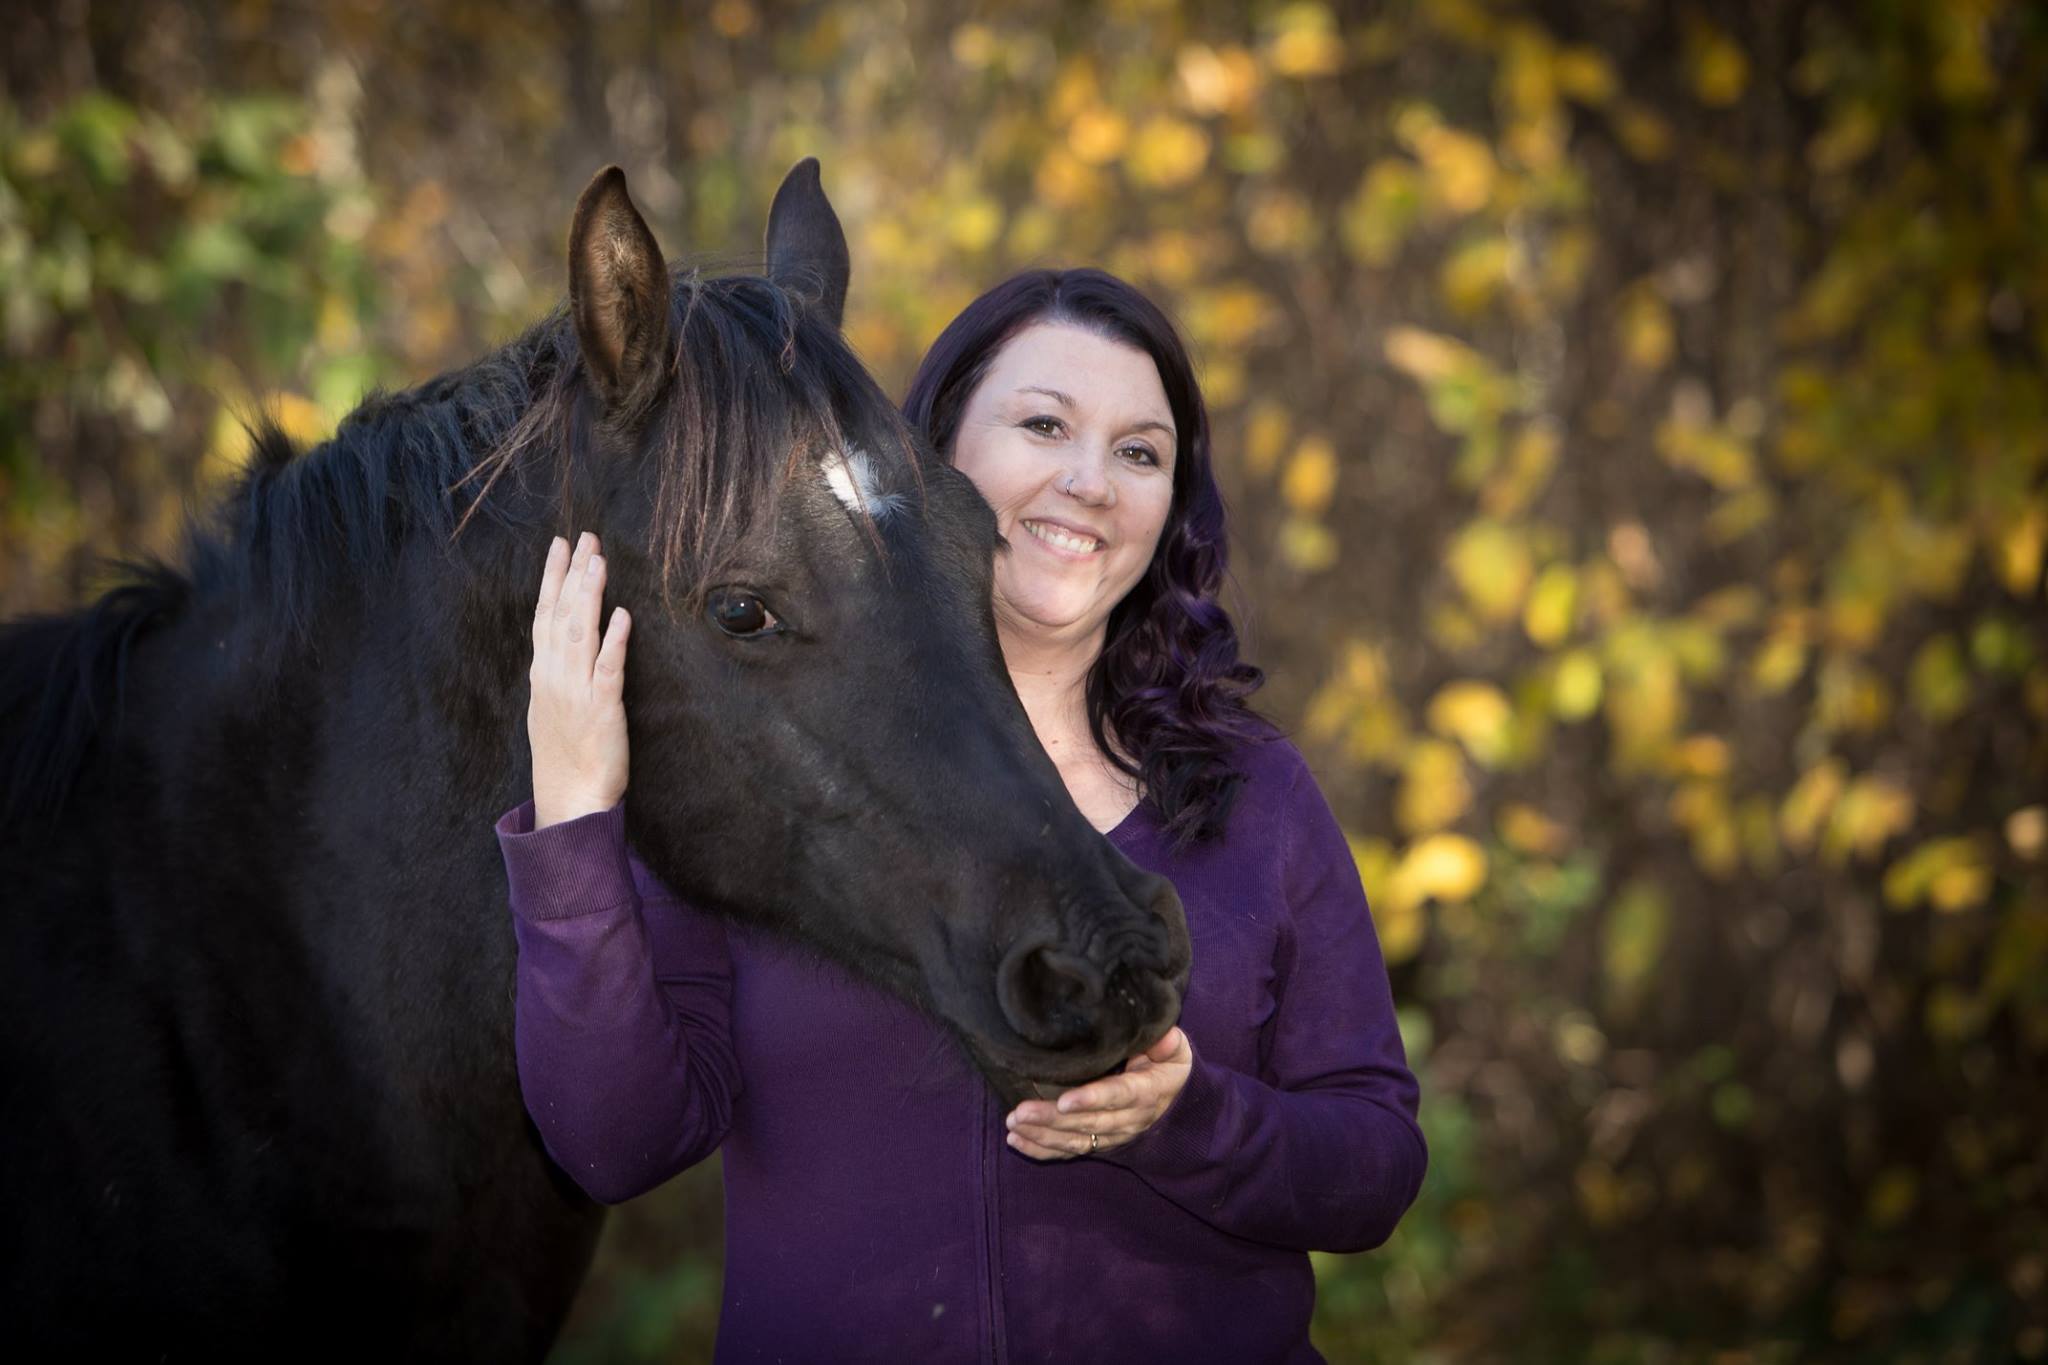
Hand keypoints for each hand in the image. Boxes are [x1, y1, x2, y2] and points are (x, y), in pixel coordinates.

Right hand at [528, 531, 632, 828]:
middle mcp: (555, 675)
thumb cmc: (564, 753)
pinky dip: (613, 642)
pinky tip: (621, 615)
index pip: (545, 613)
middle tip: (586, 537)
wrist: (569, 797)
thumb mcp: (548, 704)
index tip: (561, 544)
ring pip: (581, 633)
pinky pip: (607, 670)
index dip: (553, 577)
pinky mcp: (602, 709)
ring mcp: (577, 691)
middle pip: (563, 614)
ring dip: (590, 596)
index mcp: (543, 672)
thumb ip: (555, 669)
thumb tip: (558, 639)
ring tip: (599, 562)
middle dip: (573, 573)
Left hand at [1003, 1027, 1192, 1159]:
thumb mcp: (1175, 1052)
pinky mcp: (1099, 1143)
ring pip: (1076, 1140)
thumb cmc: (1169, 1068)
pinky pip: (1070, 1150)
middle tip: (1020, 1112)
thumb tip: (1164, 1033)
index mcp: (1145, 1093)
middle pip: (1089, 1122)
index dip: (1092, 1099)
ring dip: (1042, 1135)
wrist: (1178, 1104)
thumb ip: (1167, 1043)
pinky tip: (1017, 1141)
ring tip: (1013, 1124)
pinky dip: (1042, 1149)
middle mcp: (1128, 1119)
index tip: (1064, 1101)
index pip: (1118, 1096)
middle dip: (1052, 1119)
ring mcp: (1112, 1135)